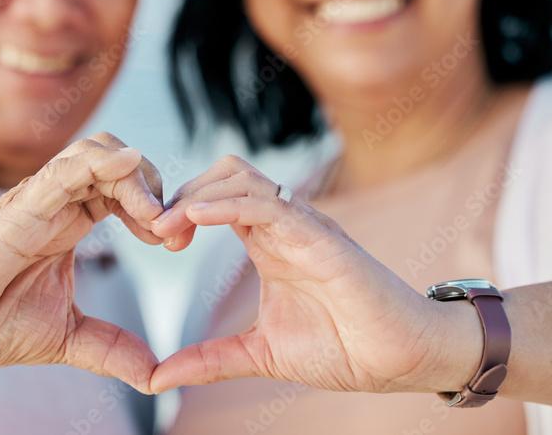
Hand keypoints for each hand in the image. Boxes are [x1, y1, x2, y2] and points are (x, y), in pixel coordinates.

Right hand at [0, 134, 165, 392]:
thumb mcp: (64, 337)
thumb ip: (110, 349)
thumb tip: (154, 375)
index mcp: (71, 223)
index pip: (128, 190)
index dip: (160, 207)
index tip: (178, 242)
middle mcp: (58, 204)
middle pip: (121, 163)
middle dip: (158, 189)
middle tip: (175, 234)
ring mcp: (38, 201)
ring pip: (97, 154)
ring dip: (138, 179)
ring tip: (156, 220)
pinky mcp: (19, 209)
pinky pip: (63, 171)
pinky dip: (99, 163)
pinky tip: (129, 166)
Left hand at [149, 156, 472, 394]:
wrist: (400, 360)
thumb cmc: (343, 347)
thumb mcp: (259, 354)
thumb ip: (210, 360)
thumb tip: (158, 377)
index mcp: (267, 243)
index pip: (214, 199)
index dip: (177, 211)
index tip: (151, 241)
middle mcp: (282, 224)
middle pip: (222, 173)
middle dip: (181, 193)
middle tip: (153, 233)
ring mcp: (302, 225)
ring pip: (240, 176)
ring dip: (196, 194)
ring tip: (166, 229)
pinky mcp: (320, 237)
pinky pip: (268, 203)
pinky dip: (227, 204)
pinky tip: (195, 219)